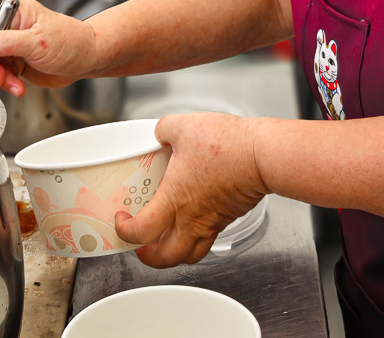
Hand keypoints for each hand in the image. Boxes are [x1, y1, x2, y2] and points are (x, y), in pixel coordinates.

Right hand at [0, 0, 97, 95]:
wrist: (87, 60)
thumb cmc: (71, 42)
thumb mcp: (37, 42)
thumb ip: (7, 43)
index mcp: (18, 13)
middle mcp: (14, 28)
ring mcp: (15, 46)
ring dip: (1, 77)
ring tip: (14, 84)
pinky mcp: (19, 62)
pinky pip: (4, 74)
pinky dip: (8, 83)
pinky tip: (19, 87)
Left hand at [115, 112, 268, 267]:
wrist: (261, 156)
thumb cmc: (228, 146)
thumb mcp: (184, 126)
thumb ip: (164, 129)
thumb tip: (160, 133)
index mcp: (174, 200)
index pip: (141, 232)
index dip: (125, 231)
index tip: (122, 218)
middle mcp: (192, 219)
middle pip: (165, 258)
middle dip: (147, 256)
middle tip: (140, 243)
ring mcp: (211, 222)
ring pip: (189, 255)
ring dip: (173, 252)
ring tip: (165, 239)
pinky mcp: (227, 217)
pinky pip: (208, 240)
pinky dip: (196, 239)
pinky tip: (194, 219)